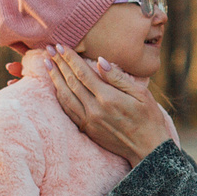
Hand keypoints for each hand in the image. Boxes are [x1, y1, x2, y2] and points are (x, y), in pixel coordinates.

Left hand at [46, 47, 175, 164]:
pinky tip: (56, 87)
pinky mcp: (87, 130)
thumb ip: (118, 78)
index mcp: (108, 98)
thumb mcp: (141, 94)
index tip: (61, 46)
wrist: (148, 149)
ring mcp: (89, 121)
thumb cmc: (149, 119)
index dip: (70, 58)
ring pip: (65, 96)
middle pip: (71, 82)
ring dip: (55, 79)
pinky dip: (60, 96)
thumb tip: (100, 61)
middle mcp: (95, 110)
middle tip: (49, 49)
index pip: (83, 73)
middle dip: (59, 64)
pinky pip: (68, 110)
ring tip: (47, 64)